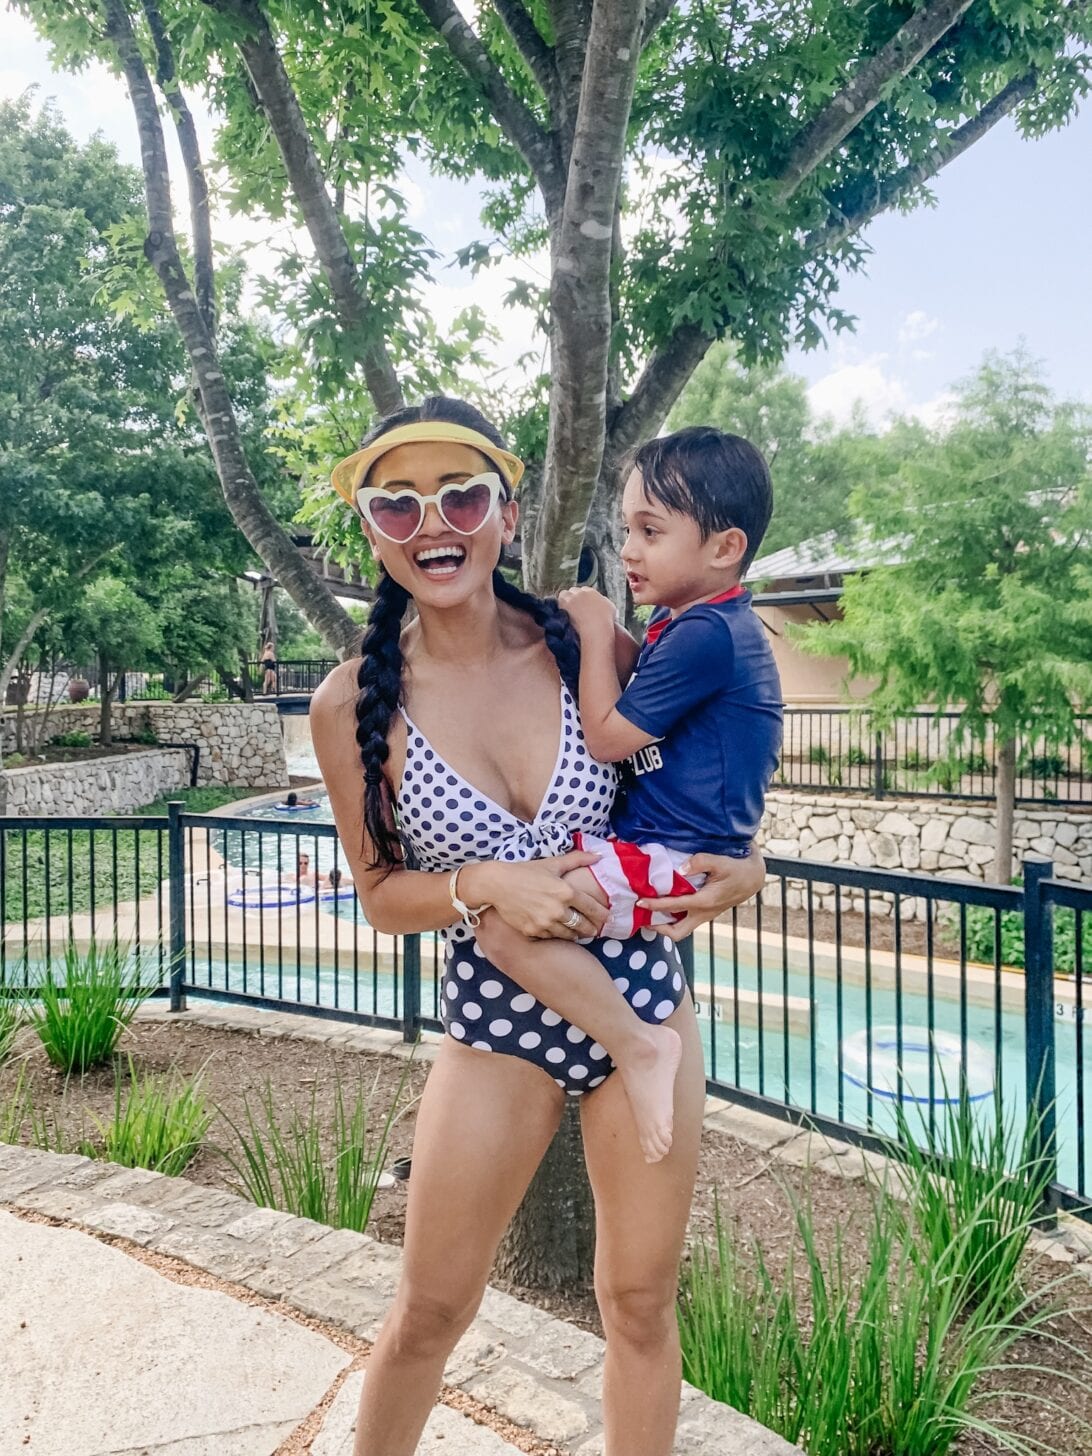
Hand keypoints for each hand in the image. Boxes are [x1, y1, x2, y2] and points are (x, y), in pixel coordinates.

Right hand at [462, 851, 607, 939]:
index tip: (607, 918)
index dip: (602, 915)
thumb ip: (578, 859)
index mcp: (565, 892)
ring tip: (579, 933)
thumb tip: (599, 855)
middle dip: (591, 929)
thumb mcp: (552, 863)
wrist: (497, 884)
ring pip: (568, 934)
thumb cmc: (525, 871)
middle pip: (583, 925)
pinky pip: (551, 937)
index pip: (592, 908)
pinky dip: (556, 935)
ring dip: (575, 934)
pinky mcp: (533, 931)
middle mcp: (557, 910)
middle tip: (595, 930)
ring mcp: (545, 922)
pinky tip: (558, 931)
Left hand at [558, 586, 616, 637]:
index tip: (581, 605)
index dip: (582, 598)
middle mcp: (581, 592)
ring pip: (564, 594)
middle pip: (573, 591)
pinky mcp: (564, 604)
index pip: (584, 591)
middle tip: (572, 608)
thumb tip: (601, 601)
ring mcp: (572, 597)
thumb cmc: (605, 622)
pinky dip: (560, 606)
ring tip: (565, 610)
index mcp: (592, 591)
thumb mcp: (611, 609)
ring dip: (564, 600)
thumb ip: (604, 602)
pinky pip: (559, 602)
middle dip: (573, 598)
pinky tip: (562, 614)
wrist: (596, 629)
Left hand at [637, 846, 766, 940]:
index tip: (640, 901)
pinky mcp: (707, 912)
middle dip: (658, 928)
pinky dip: (674, 917)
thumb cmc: (738, 868)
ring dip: (665, 924)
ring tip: (650, 912)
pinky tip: (666, 904)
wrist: (754, 877)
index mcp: (705, 902)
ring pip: (681, 929)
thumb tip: (680, 868)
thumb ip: (700, 862)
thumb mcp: (721, 861)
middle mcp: (703, 913)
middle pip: (677, 933)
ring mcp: (706, 915)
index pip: (673, 907)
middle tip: (643, 916)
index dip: (654, 905)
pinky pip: (686, 921)